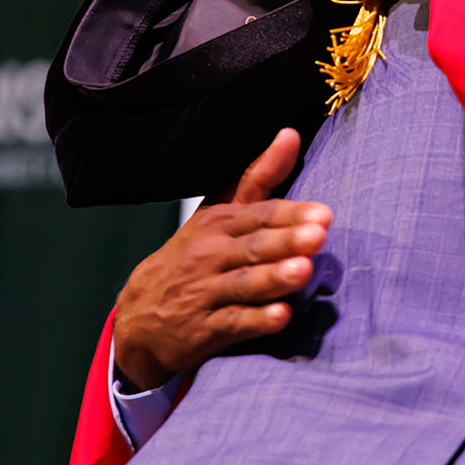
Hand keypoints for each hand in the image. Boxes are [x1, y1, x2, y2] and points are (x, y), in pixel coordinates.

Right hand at [112, 128, 332, 389]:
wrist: (140, 315)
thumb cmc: (196, 255)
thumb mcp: (220, 213)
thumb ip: (259, 177)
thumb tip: (290, 133)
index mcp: (218, 223)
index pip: (259, 215)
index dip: (291, 214)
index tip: (324, 214)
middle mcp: (210, 255)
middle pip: (253, 247)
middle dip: (286, 241)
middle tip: (319, 236)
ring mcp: (205, 294)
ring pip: (244, 284)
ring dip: (274, 278)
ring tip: (304, 271)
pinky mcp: (204, 331)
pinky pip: (232, 324)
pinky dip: (256, 321)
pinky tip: (281, 317)